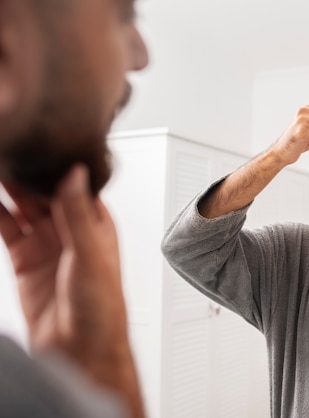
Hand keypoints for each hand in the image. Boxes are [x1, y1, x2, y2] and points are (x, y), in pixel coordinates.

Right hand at [0, 165, 143, 416]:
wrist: (82, 349)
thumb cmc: (102, 308)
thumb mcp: (91, 255)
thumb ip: (79, 215)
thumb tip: (76, 173)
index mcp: (97, 223)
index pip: (73, 184)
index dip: (55, 164)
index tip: (36, 141)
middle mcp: (72, 229)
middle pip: (44, 191)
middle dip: (26, 172)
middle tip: (9, 148)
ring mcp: (47, 243)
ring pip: (23, 206)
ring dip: (7, 188)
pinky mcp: (25, 260)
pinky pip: (7, 228)